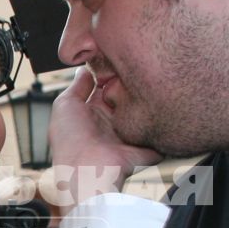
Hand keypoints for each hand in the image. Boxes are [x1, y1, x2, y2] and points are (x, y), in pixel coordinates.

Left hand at [48, 68, 161, 198]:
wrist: (87, 170)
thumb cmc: (70, 141)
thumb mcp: (65, 104)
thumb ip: (78, 85)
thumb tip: (86, 68)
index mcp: (92, 112)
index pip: (107, 85)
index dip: (112, 71)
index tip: (118, 57)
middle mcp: (111, 121)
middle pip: (127, 94)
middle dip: (131, 81)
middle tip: (135, 68)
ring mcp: (129, 134)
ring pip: (143, 108)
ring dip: (146, 97)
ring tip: (148, 84)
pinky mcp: (145, 146)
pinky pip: (159, 131)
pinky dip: (163, 120)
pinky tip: (163, 105)